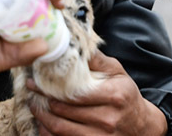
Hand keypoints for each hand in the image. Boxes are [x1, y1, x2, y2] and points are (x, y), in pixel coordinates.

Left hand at [28, 51, 167, 135]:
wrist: (140, 125)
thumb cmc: (125, 95)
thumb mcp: (117, 72)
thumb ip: (95, 59)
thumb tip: (73, 43)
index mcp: (115, 95)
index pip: (76, 91)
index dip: (52, 85)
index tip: (37, 78)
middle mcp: (108, 118)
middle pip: (65, 110)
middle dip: (43, 98)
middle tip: (31, 89)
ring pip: (60, 128)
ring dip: (42, 116)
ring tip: (33, 104)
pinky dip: (48, 133)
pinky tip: (42, 123)